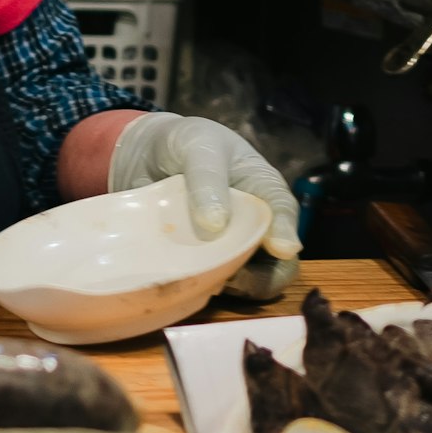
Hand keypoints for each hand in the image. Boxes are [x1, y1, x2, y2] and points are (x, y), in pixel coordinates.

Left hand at [107, 111, 302, 296]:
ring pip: (245, 281)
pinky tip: (183, 283)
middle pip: (276, 262)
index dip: (286, 232)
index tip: (281, 249)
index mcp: (264, 190)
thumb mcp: (199, 146)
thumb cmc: (186, 144)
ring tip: (205, 281)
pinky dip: (199, 288)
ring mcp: (230, 248)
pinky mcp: (201, 263)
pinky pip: (208, 285)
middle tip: (235, 278)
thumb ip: (207, 179)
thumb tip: (216, 225)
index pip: (283, 213)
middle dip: (261, 276)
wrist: (146, 154)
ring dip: (229, 286)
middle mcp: (255, 226)